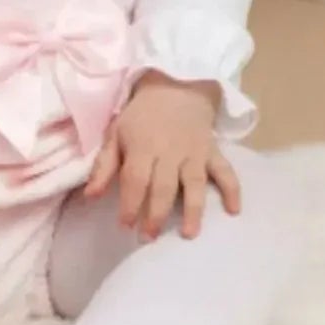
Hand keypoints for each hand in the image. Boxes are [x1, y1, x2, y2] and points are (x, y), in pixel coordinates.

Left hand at [83, 74, 240, 240]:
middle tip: (148, 238)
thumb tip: (90, 197)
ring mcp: (194, 153)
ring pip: (194, 184)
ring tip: (188, 234)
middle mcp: (170, 152)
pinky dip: (232, 190)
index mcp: (143, 147)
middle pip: (163, 187)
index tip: (124, 226)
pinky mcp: (212, 151)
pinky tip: (234, 210)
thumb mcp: (115, 133)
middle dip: (155, 215)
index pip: (135, 180)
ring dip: (192, 210)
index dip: (129, 204)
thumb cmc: (141, 115)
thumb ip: (104, 166)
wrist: (176, 86)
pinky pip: (225, 171)